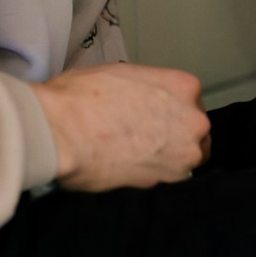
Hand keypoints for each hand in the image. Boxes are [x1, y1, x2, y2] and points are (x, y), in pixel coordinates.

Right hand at [34, 63, 210, 190]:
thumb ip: (142, 91)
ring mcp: (184, 153)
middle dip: (175, 136)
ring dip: (168, 159)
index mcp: (184, 86)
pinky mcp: (165, 181)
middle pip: (195, 132)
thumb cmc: (81, 95)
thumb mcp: (119, 75)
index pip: (190, 103)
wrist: (61, 130)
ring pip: (186, 159)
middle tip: (147, 140)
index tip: (154, 119)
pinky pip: (165, 178)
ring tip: (137, 157)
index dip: (171, 112)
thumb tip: (137, 102)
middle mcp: (194, 120)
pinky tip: (127, 169)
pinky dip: (150, 175)